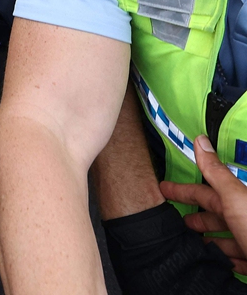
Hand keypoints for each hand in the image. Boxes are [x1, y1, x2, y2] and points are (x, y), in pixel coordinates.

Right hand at [160, 135, 246, 272]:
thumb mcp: (235, 199)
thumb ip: (216, 173)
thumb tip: (201, 142)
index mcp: (238, 202)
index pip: (205, 192)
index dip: (184, 190)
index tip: (165, 190)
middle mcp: (245, 220)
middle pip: (217, 215)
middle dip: (197, 217)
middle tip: (177, 220)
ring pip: (227, 239)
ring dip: (210, 240)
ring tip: (192, 244)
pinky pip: (238, 261)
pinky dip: (226, 260)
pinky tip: (218, 261)